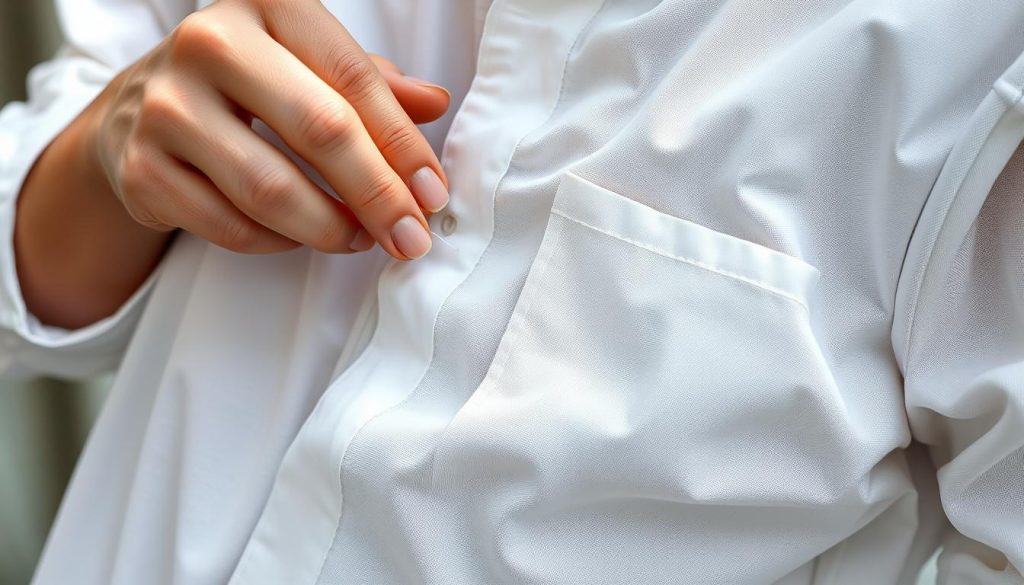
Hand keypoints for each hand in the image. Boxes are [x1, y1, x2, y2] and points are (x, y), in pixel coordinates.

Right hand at [90, 0, 450, 259]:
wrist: (141, 110)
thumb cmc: (249, 84)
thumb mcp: (308, 66)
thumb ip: (369, 85)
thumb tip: (434, 104)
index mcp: (265, 5)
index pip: (353, 79)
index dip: (403, 145)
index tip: (433, 195)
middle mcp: (208, 43)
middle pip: (320, 130)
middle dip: (378, 195)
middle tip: (411, 237)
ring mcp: (166, 106)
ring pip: (272, 191)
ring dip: (332, 228)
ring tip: (361, 238)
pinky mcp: (140, 169)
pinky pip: (232, 227)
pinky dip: (279, 243)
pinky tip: (300, 236)